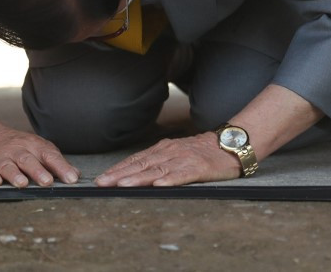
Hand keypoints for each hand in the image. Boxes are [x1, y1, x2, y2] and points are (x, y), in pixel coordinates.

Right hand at [0, 98, 79, 187]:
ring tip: (22, 184)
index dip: (62, 167)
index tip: (72, 179)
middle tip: (48, 182)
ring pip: (9, 166)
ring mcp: (2, 158)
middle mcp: (18, 151)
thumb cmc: (19, 147)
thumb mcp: (38, 149)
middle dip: (38, 171)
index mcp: (34, 146)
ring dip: (15, 175)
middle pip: (29, 160)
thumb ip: (56, 162)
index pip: (50, 156)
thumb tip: (76, 175)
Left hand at [94, 133, 240, 186]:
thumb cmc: (201, 152)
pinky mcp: (198, 168)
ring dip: (138, 178)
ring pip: (157, 169)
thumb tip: (134, 173)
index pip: (135, 160)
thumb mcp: (176, 153)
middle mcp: (170, 152)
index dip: (118, 169)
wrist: (229, 145)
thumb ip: (158, 161)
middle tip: (102, 183)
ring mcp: (183, 159)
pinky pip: (182, 175)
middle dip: (119, 175)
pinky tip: (158, 185)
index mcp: (163, 150)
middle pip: (141, 164)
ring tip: (122, 185)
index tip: (101, 179)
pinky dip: (169, 179)